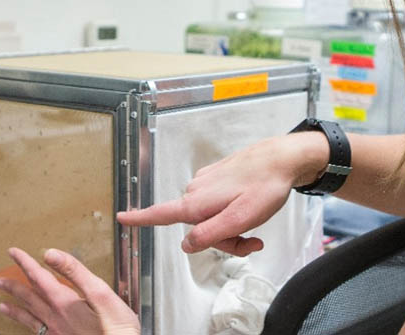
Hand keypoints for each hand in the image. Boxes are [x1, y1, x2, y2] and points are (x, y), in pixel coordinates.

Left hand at [0, 247, 139, 334]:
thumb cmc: (115, 326)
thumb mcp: (99, 291)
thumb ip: (74, 271)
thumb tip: (50, 254)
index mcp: (63, 302)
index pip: (38, 277)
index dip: (25, 263)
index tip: (13, 252)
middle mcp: (55, 317)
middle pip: (29, 298)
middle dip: (14, 287)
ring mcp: (56, 332)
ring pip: (29, 317)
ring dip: (15, 309)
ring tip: (1, 305)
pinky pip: (36, 331)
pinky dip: (26, 326)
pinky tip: (26, 326)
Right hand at [116, 132, 327, 255]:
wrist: (283, 158)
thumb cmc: (265, 186)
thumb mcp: (239, 218)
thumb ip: (210, 234)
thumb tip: (185, 245)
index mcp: (197, 203)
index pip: (161, 214)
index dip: (140, 219)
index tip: (121, 218)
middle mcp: (197, 191)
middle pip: (197, 229)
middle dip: (223, 240)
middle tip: (252, 241)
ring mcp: (207, 183)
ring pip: (210, 219)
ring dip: (231, 228)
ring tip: (255, 223)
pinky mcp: (218, 178)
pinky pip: (218, 205)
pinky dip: (233, 213)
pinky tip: (250, 206)